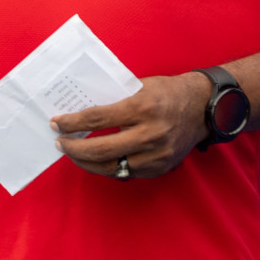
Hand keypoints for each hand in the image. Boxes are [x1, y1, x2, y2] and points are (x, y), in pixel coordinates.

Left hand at [50, 73, 211, 179]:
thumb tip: (81, 110)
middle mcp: (150, 134)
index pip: (98, 118)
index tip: (57, 123)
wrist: (202, 107)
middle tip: (60, 143)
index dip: (73, 123)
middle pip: (101, 150)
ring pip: (112, 168)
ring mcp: (156, 155)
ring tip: (73, 154)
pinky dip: (108, 167)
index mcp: (142, 107)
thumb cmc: (167, 92)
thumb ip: (115, 98)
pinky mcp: (160, 168)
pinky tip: (97, 161)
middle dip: (74, 149)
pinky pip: (126, 173)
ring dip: (87, 163)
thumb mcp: (140, 86)